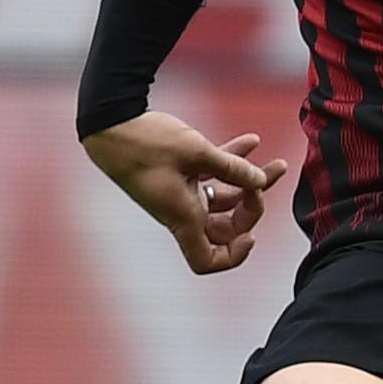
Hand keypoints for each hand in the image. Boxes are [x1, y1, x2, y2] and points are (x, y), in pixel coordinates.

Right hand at [83, 110, 291, 274]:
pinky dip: (231, 162)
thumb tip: (260, 179)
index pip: (207, 260)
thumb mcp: (197, 152)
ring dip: (249, 182)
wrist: (109, 123)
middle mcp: (182, 211)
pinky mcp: (177, 174)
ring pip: (223, 198)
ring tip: (273, 163)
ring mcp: (180, 193)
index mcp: (183, 217)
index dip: (234, 255)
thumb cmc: (145, 143)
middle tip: (260, 185)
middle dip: (250, 209)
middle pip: (224, 228)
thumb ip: (233, 167)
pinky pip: (211, 175)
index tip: (250, 234)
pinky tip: (252, 142)